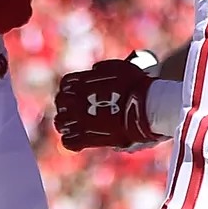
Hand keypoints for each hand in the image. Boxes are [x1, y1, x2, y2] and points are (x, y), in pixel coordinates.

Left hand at [54, 52, 170, 151]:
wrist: (146, 107)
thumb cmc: (137, 85)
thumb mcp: (121, 67)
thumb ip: (104, 68)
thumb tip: (94, 70)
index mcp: (84, 82)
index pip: (66, 84)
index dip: (68, 88)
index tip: (74, 92)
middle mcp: (78, 101)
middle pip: (61, 102)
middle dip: (65, 105)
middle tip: (73, 109)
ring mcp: (81, 120)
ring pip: (61, 122)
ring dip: (65, 123)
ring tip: (74, 125)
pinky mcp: (88, 138)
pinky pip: (68, 141)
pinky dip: (70, 141)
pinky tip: (77, 140)